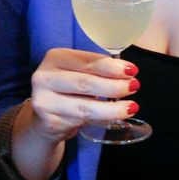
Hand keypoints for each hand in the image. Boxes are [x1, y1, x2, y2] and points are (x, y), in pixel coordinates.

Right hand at [22, 48, 140, 143]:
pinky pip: (81, 121)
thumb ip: (96, 70)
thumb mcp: (77, 73)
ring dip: (113, 108)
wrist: (44, 118)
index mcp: (54, 58)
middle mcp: (44, 77)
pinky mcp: (49, 122)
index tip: (131, 70)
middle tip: (134, 86)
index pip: (86, 61)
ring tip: (131, 107)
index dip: (110, 66)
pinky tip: (115, 118)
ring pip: (85, 106)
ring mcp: (44, 100)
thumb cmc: (67, 90)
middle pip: (85, 82)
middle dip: (114, 85)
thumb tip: (126, 73)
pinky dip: (102, 119)